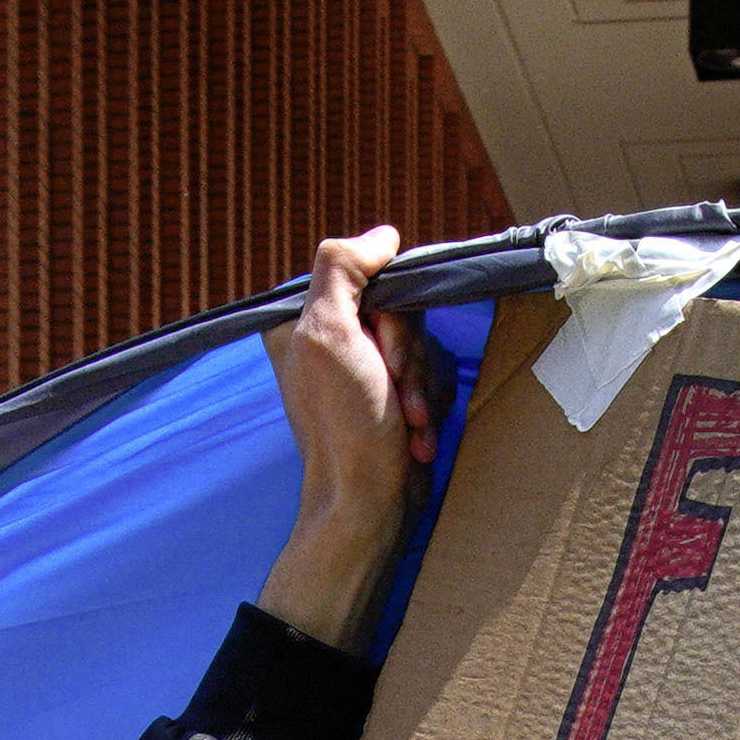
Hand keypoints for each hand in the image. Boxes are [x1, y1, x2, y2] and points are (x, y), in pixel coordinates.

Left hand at [255, 223, 436, 645]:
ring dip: (425, 390)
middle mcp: (334, 342)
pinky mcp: (395, 399)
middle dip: (411, 358)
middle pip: (404, 313)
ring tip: (409, 426)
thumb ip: (344, 270)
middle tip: (397, 395)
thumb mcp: (329, 335)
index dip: (391, 316)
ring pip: (424, 348)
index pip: (372, 280)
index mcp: (306, 321)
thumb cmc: (346, 428)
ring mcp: (367, 373)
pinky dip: (431, 409)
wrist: (368, 504)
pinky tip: (414, 438)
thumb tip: (382, 236)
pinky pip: (433, 380)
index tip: (383, 355)